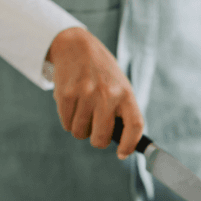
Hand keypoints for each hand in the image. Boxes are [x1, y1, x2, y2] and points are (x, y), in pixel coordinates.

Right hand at [46, 27, 142, 158]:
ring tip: (84, 111)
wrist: (76, 46)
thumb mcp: (120, 86)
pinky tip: (73, 105)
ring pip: (80, 133)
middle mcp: (107, 94)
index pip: (134, 126)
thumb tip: (123, 143)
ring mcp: (85, 94)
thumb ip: (122, 111)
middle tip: (96, 132)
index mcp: (126, 94)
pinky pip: (66, 124)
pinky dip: (68, 121)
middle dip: (98, 140)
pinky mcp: (65, 94)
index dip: (130, 144)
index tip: (122, 154)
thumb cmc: (103, 74)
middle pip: (101, 138)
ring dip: (81, 128)